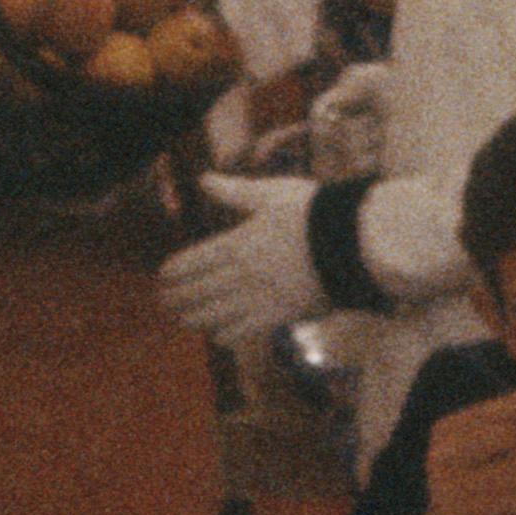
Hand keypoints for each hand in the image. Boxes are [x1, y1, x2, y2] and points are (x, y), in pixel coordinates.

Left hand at [156, 172, 326, 338]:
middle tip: (165, 301)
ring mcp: (257, 299)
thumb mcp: (271, 194)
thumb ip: (233, 192)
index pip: (189, 263)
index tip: (162, 277)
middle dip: (175, 299)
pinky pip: (240, 333)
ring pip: (211, 316)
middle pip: (195, 293)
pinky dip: (223, 335)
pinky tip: (218, 333)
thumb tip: (202, 179)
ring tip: (184, 319)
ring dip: (193, 319)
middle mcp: (240, 275)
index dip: (171, 273)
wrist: (352, 242)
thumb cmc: (313, 212)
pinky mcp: (277, 317)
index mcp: (235, 243)